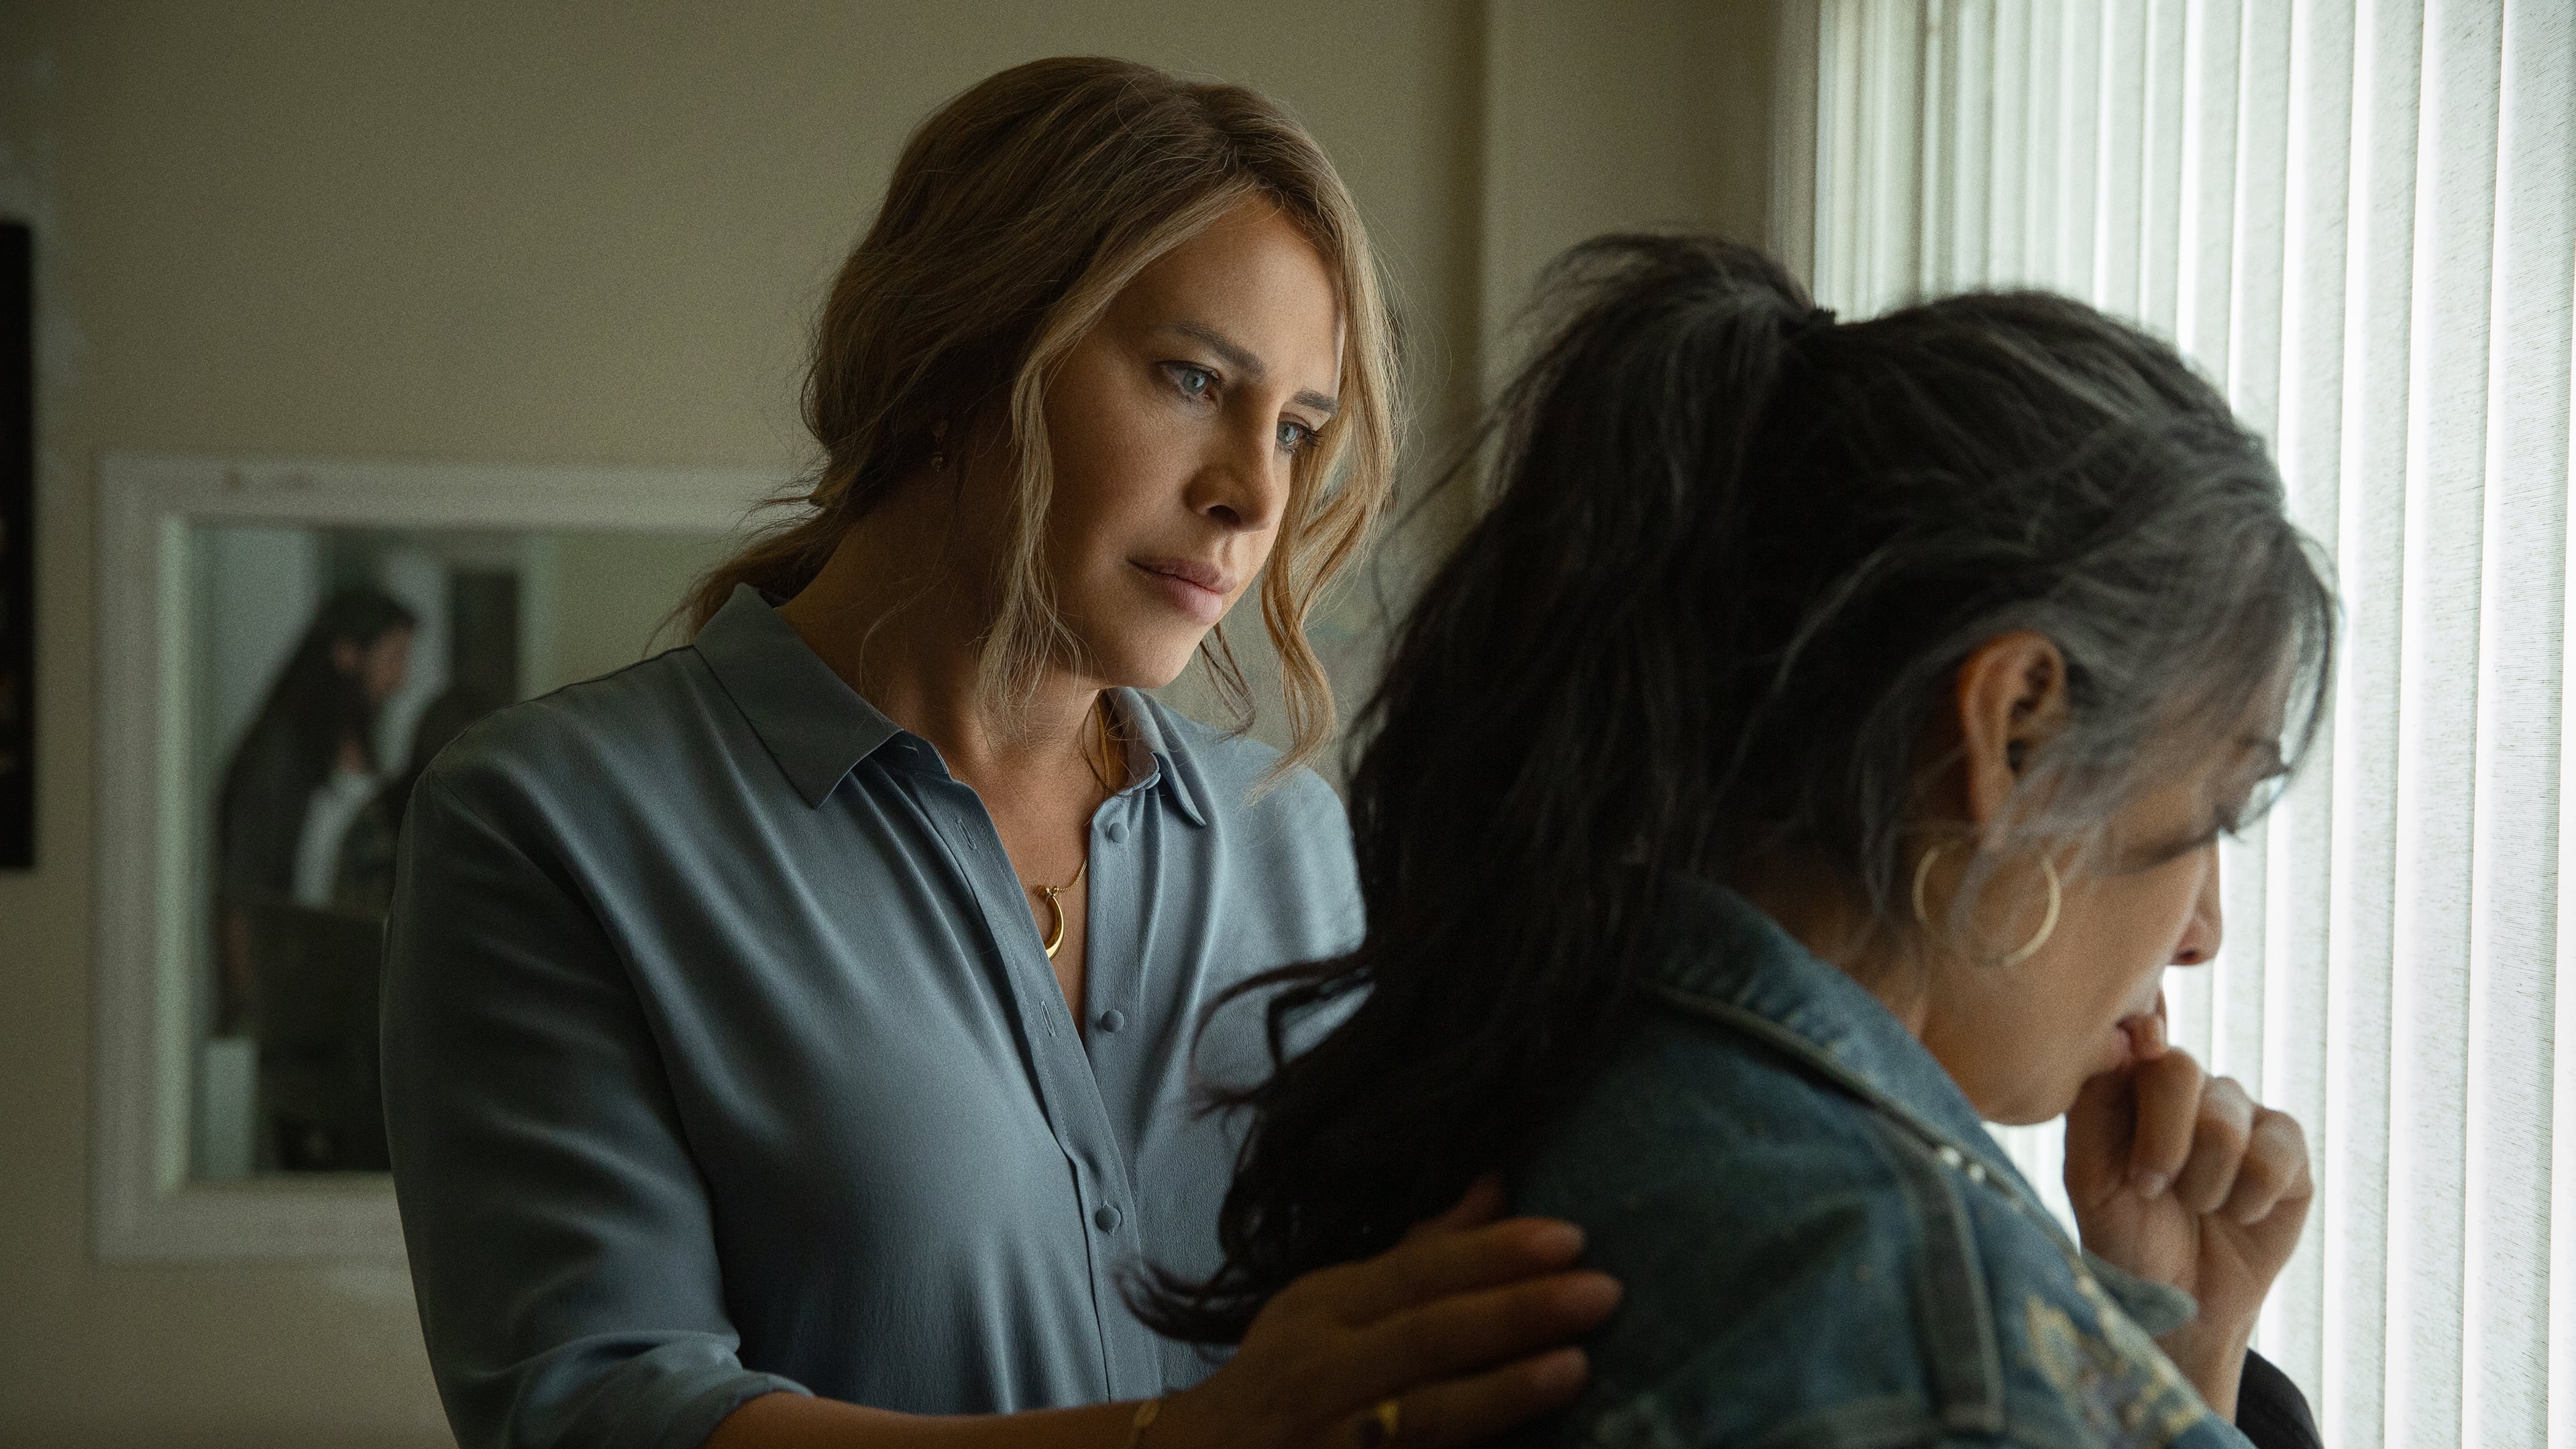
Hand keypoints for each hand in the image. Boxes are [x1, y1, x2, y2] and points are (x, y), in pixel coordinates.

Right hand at [1156, 1176, 1621, 1448]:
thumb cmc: (1288, 1374)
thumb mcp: (1334, 1304)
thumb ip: (1420, 1254)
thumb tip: (1499, 1184)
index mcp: (1324, 1308)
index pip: (1416, 1272)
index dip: (1493, 1254)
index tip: (1572, 1236)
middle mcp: (1322, 1370)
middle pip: (1426, 1335)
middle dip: (1515, 1312)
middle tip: (1603, 1290)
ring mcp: (1330, 1438)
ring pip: (1422, 1415)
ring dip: (1501, 1392)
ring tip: (1575, 1366)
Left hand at [2063, 1006, 2311, 1418]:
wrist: (2180, 1302)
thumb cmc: (2124, 1234)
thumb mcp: (2090, 1176)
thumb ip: (2097, 1104)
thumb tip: (2133, 1035)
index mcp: (2132, 1085)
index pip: (2135, 1043)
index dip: (2140, 1046)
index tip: (2142, 1050)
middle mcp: (2188, 1088)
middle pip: (2181, 1070)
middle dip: (2162, 1141)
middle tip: (2150, 1188)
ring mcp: (2241, 1113)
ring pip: (2226, 1121)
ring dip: (2202, 1183)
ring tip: (2194, 1207)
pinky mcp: (2287, 1148)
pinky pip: (2275, 1153)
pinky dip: (2249, 1197)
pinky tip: (2237, 1214)